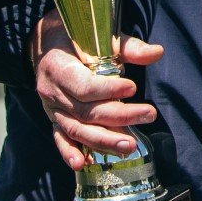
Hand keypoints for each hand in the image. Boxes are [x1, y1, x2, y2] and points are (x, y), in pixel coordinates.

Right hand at [30, 11, 162, 171]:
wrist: (44, 45)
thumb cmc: (75, 38)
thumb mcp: (98, 36)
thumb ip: (127, 47)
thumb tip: (157, 52)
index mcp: (58, 67)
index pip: (83, 85)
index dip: (107, 90)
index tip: (132, 88)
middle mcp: (52, 92)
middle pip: (85, 111)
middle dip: (118, 117)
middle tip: (148, 115)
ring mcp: (52, 110)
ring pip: (76, 130)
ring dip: (103, 140)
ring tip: (129, 146)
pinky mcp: (55, 121)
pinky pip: (61, 139)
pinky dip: (70, 152)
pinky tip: (83, 164)